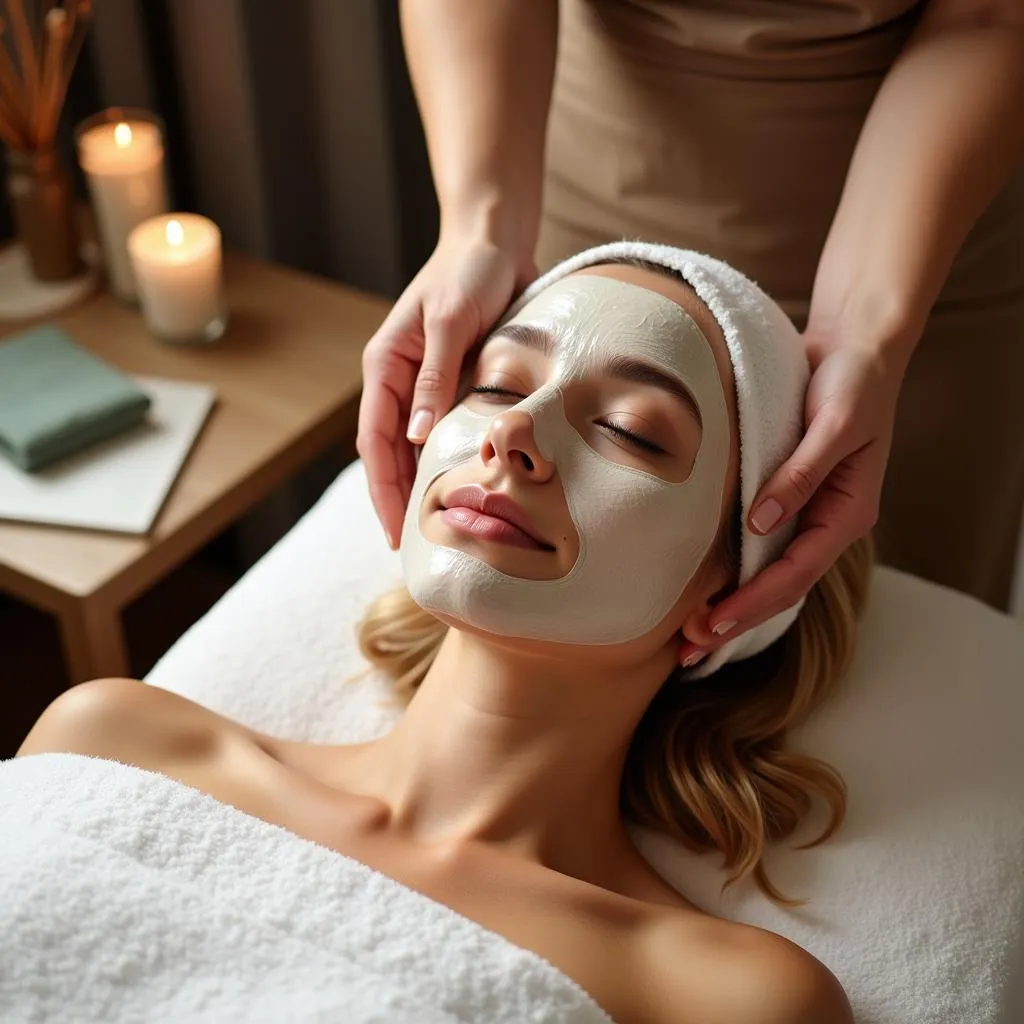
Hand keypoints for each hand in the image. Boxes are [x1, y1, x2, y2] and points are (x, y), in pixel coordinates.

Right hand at [357, 237, 536, 548]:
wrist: (497, 240)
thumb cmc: (469, 271)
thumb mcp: (450, 322)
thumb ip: (436, 378)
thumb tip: (417, 438)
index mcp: (386, 366)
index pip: (375, 441)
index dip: (383, 490)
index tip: (395, 532)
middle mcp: (402, 380)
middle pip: (392, 453)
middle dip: (399, 499)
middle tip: (417, 546)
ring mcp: (429, 384)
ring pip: (419, 447)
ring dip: (426, 484)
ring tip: (443, 528)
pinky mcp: (457, 382)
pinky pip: (449, 430)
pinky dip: (453, 459)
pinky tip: (469, 486)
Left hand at [679, 334, 909, 662]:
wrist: (854, 347)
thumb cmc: (853, 382)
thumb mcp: (835, 424)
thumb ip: (800, 473)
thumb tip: (760, 521)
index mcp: (846, 515)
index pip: (793, 574)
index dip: (751, 603)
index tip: (710, 626)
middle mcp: (827, 523)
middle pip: (779, 587)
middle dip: (734, 620)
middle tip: (686, 648)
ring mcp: (807, 513)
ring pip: (768, 573)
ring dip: (730, 604)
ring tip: (687, 634)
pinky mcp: (787, 497)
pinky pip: (760, 545)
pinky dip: (733, 571)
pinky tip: (703, 585)